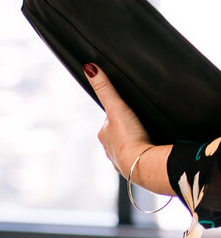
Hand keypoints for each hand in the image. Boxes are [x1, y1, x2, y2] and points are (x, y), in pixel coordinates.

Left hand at [83, 65, 171, 192]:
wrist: (142, 164)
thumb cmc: (129, 137)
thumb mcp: (116, 107)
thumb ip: (105, 89)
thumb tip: (89, 68)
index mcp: (104, 134)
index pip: (111, 118)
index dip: (120, 113)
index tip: (130, 111)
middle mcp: (109, 148)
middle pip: (119, 132)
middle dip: (128, 128)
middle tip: (141, 124)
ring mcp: (120, 160)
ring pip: (127, 146)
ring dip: (134, 142)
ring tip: (146, 137)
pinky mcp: (134, 169)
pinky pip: (137, 159)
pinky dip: (141, 155)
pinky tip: (148, 152)